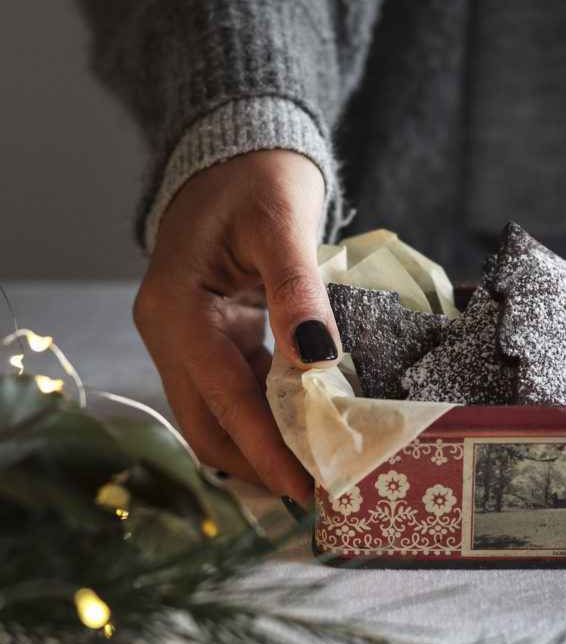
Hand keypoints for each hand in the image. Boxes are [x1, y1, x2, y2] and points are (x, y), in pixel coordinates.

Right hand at [133, 149, 339, 502]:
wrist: (240, 153)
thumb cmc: (256, 176)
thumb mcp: (279, 223)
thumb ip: (297, 290)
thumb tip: (318, 360)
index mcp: (175, 305)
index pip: (221, 395)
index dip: (264, 446)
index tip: (305, 486)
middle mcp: (170, 331)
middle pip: (206, 421)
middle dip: (257, 462)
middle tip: (315, 490)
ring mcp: (186, 337)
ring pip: (216, 413)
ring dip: (261, 445)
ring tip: (315, 469)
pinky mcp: (209, 337)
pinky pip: (231, 390)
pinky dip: (264, 416)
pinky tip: (303, 429)